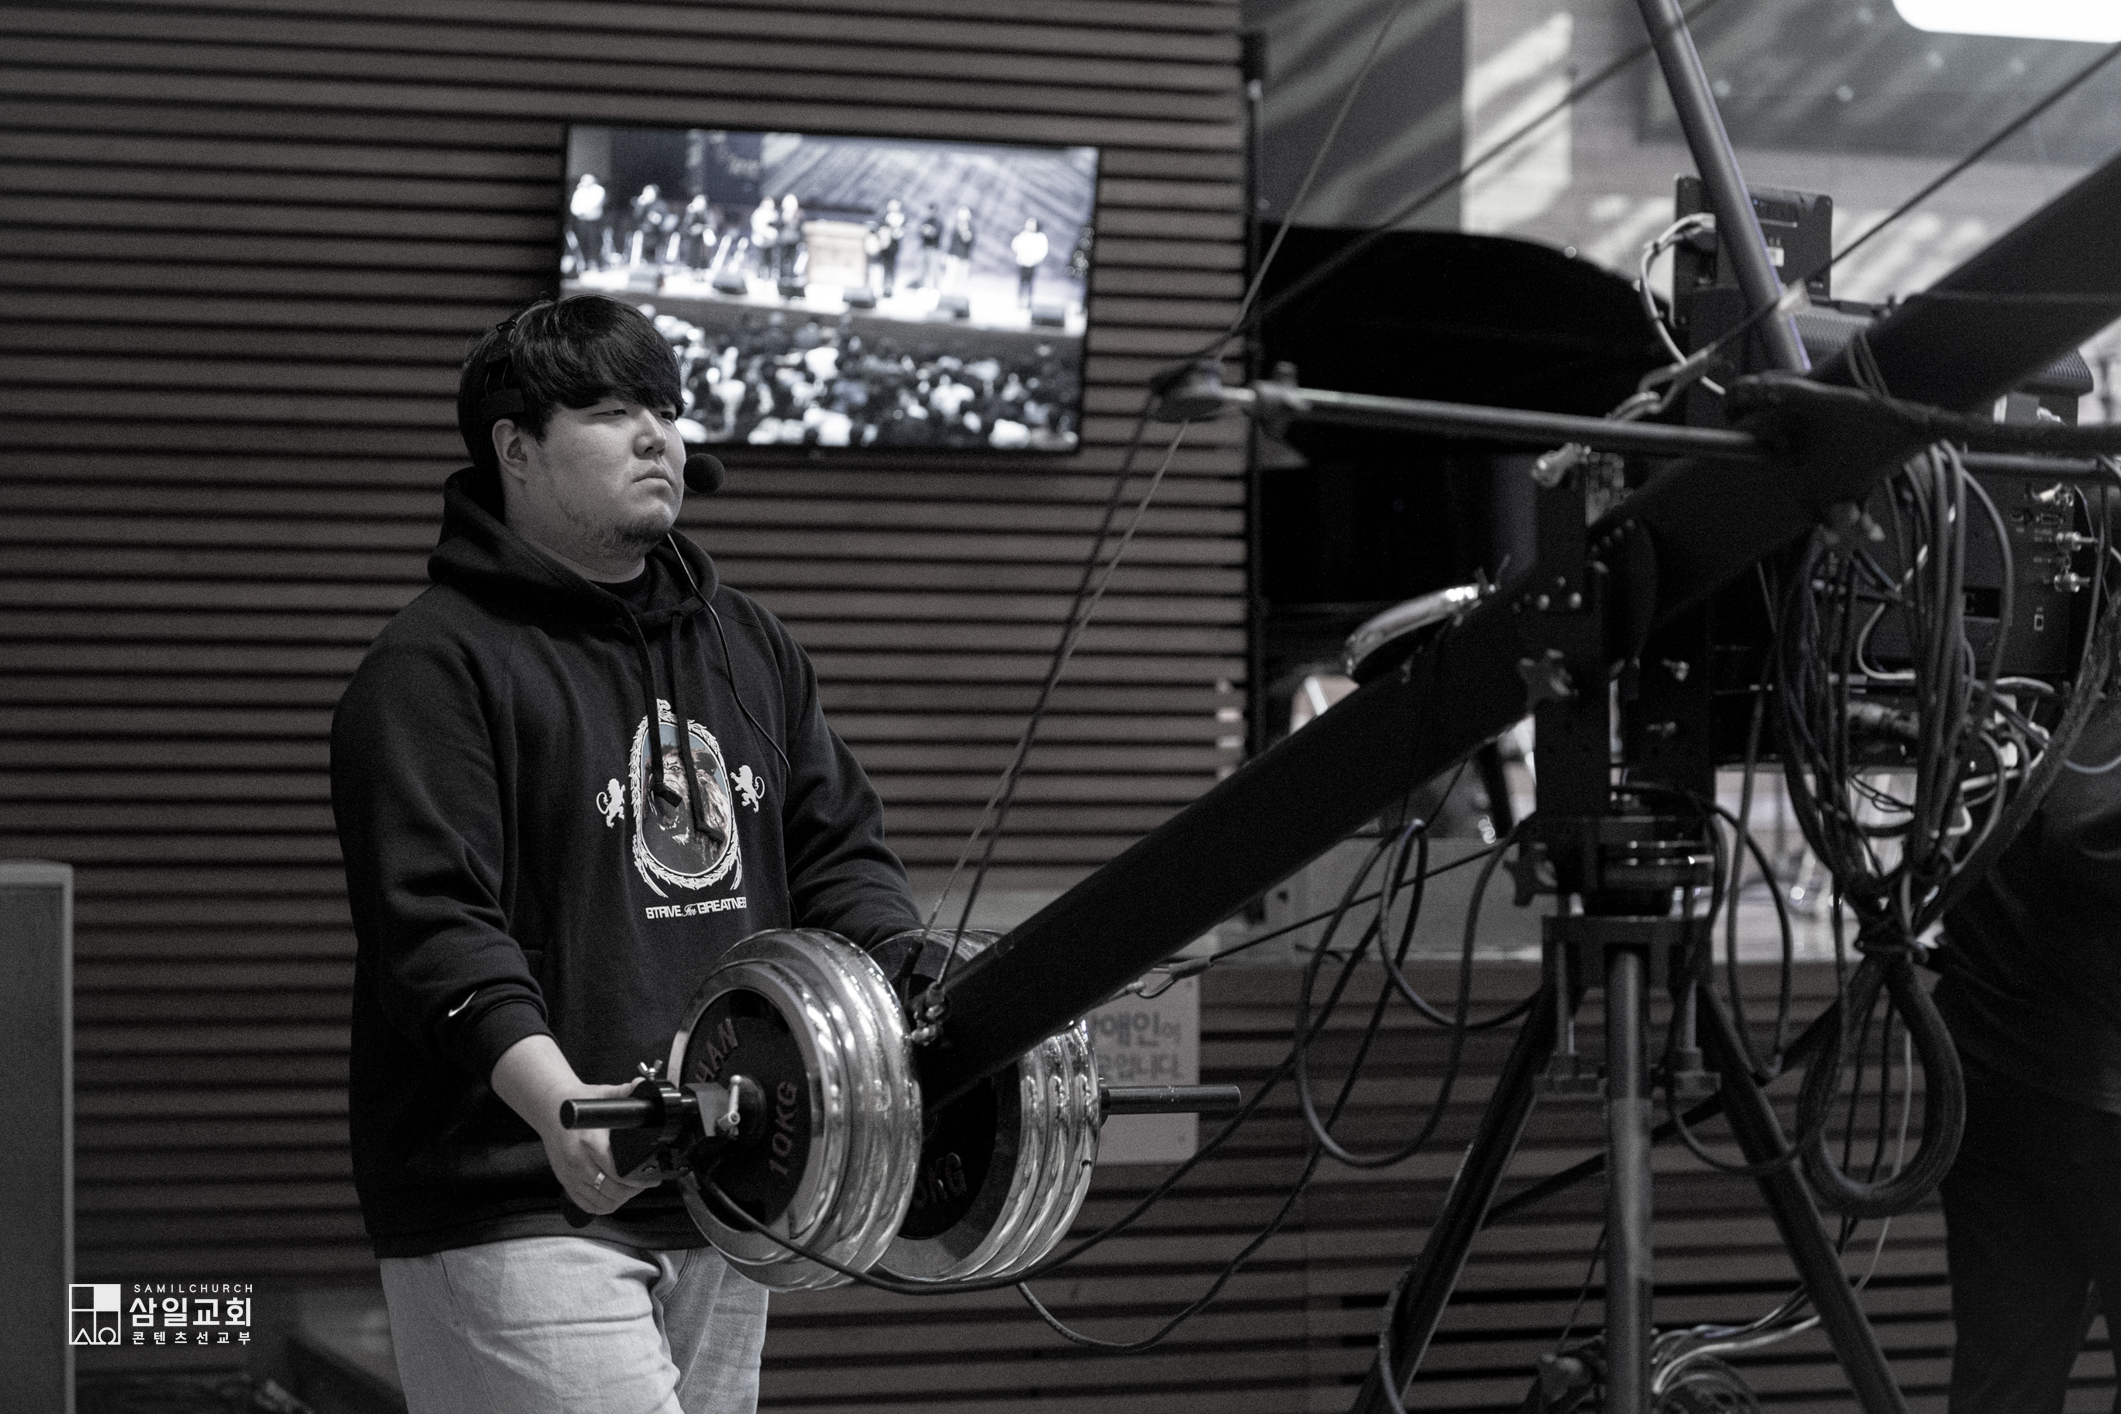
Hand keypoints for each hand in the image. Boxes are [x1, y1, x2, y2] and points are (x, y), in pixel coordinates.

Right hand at [491, 1036, 658, 1215]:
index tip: (650, 1176)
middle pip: (611, 1191)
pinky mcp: (565, 1182)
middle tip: (645, 1182)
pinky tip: (613, 1195)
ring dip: (619, 1199)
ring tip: (631, 1188)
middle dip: (633, 1191)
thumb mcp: (605, 1094)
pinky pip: (586, 1205)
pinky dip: (603, 1205)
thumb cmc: (577, 1103)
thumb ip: (627, 1092)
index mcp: (590, 1143)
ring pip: (600, 1202)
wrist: (550, 1110)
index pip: (617, 1172)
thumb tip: (644, 1087)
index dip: (637, 1179)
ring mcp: (570, 1175)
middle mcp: (578, 1163)